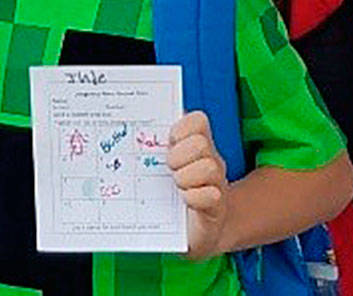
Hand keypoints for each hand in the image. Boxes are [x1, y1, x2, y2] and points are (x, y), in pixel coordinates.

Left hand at [167, 110, 228, 259]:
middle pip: (201, 144)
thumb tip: (135, 125)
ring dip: (185, 177)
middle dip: (178, 156)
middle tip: (169, 170)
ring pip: (209, 167)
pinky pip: (211, 196)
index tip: (169, 143)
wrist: (195, 232)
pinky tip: (185, 200)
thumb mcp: (165, 166)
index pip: (198, 119)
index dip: (181, 128)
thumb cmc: (173, 194)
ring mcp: (217, 184)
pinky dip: (193, 198)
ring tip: (176, 186)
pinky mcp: (217, 208)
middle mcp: (211, 160)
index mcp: (197, 145)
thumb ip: (156, 146)